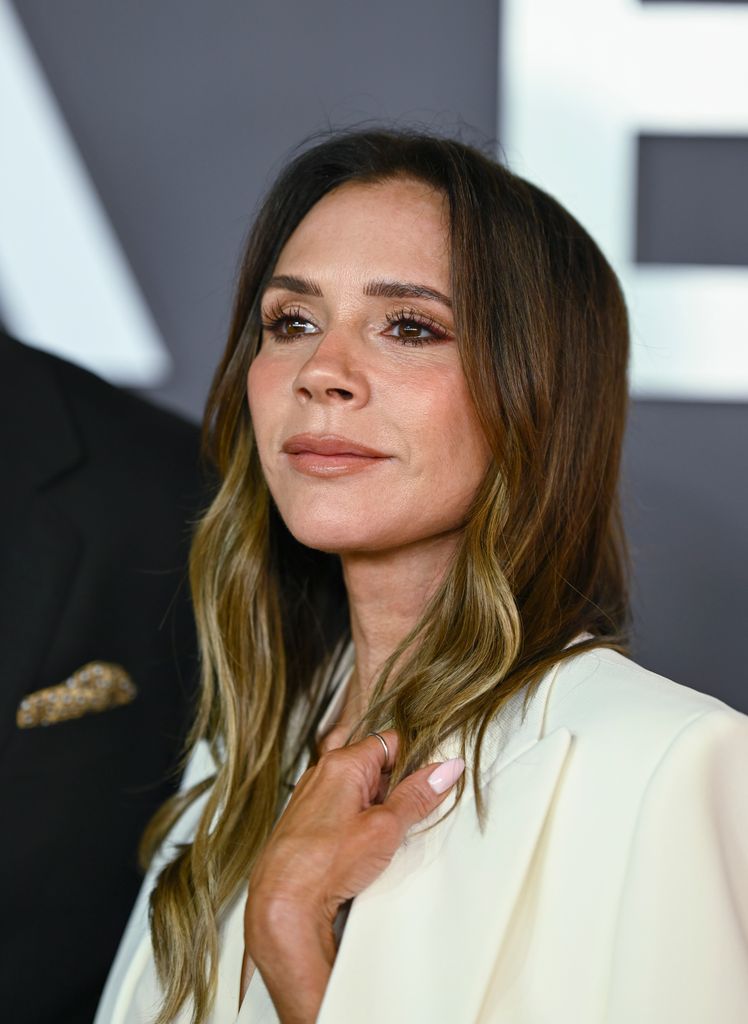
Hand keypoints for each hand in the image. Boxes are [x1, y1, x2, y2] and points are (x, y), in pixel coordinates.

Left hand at [243, 730, 464, 1022]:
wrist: (283, 904)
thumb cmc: (324, 864)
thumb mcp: (385, 828)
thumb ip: (417, 796)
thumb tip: (447, 769)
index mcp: (342, 763)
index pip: (391, 741)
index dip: (416, 758)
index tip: (432, 780)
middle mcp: (323, 773)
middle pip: (376, 767)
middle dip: (398, 789)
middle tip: (410, 816)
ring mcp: (313, 798)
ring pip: (360, 791)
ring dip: (379, 809)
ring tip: (387, 838)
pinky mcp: (308, 822)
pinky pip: (344, 811)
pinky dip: (360, 824)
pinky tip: (366, 849)